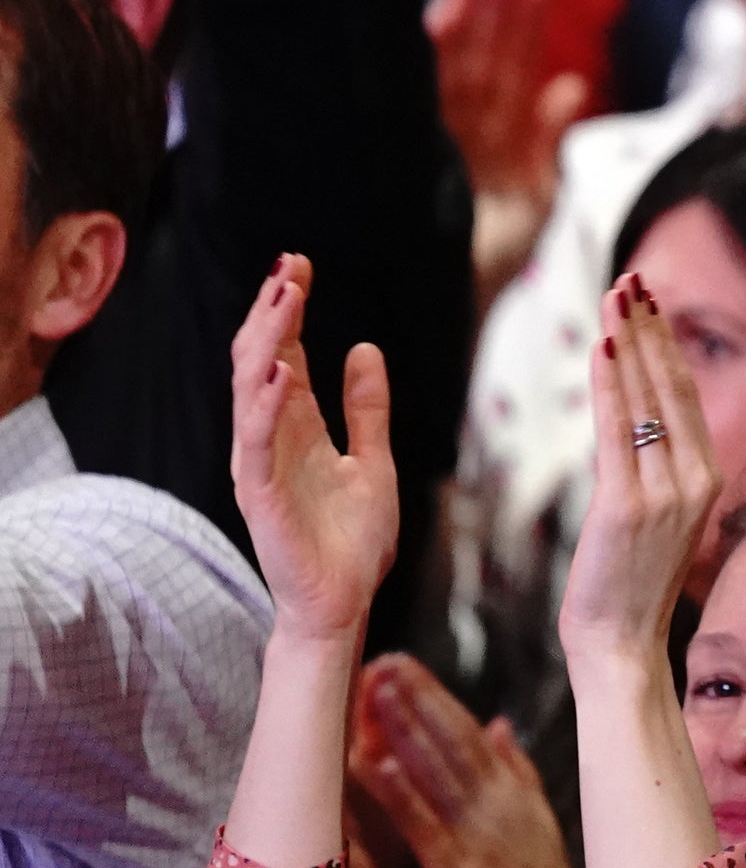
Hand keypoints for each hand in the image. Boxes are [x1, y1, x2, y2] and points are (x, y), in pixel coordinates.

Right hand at [232, 256, 398, 643]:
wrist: (345, 603)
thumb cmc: (353, 541)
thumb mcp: (373, 459)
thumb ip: (367, 408)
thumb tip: (364, 348)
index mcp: (297, 430)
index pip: (283, 357)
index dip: (288, 311)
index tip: (298, 264)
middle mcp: (271, 441)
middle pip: (260, 363)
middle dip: (272, 313)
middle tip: (290, 266)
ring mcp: (260, 467)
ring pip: (250, 393)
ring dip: (267, 344)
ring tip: (285, 299)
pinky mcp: (260, 498)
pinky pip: (256, 446)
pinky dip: (266, 408)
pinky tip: (282, 374)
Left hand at [352, 656, 585, 867]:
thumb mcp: (536, 816)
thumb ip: (516, 768)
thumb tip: (498, 723)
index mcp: (511, 788)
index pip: (469, 731)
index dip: (436, 696)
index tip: (407, 664)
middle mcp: (496, 800)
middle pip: (453, 739)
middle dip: (419, 697)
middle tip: (387, 659)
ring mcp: (477, 829)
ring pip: (436, 769)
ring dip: (406, 727)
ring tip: (378, 690)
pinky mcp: (456, 865)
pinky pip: (421, 821)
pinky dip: (399, 790)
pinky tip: (376, 762)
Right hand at [428, 0, 589, 308]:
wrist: (447, 318)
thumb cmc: (487, 262)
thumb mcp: (531, 201)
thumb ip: (545, 141)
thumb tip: (571, 84)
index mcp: (486, 138)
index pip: (500, 66)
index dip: (513, 21)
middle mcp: (460, 136)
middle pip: (476, 57)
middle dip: (485, 3)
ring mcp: (437, 150)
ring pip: (456, 74)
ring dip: (469, 20)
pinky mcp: (421, 173)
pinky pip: (440, 119)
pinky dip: (452, 82)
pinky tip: (462, 35)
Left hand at [559, 274, 720, 669]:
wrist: (619, 648)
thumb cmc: (626, 586)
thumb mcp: (655, 518)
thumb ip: (653, 468)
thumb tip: (632, 418)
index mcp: (706, 478)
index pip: (684, 395)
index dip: (666, 344)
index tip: (648, 302)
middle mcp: (695, 478)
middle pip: (670, 385)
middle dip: (649, 327)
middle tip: (633, 279)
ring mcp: (665, 492)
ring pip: (644, 398)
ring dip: (628, 340)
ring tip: (615, 295)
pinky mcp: (627, 507)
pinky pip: (616, 430)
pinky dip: (610, 382)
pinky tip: (603, 346)